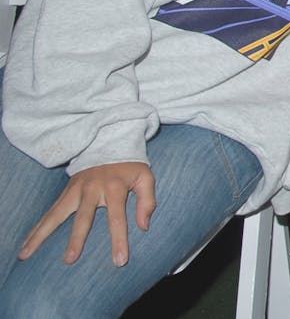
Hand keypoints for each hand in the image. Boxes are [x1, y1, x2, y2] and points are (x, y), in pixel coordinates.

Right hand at [19, 162, 154, 266]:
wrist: (108, 143)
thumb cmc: (129, 166)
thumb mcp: (145, 178)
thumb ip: (147, 201)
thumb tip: (144, 226)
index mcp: (115, 187)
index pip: (117, 217)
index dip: (118, 239)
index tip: (119, 260)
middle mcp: (92, 189)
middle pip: (83, 218)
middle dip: (76, 240)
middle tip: (69, 260)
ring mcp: (75, 191)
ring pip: (56, 215)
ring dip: (41, 235)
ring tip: (26, 254)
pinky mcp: (65, 193)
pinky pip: (49, 212)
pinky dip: (36, 228)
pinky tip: (26, 243)